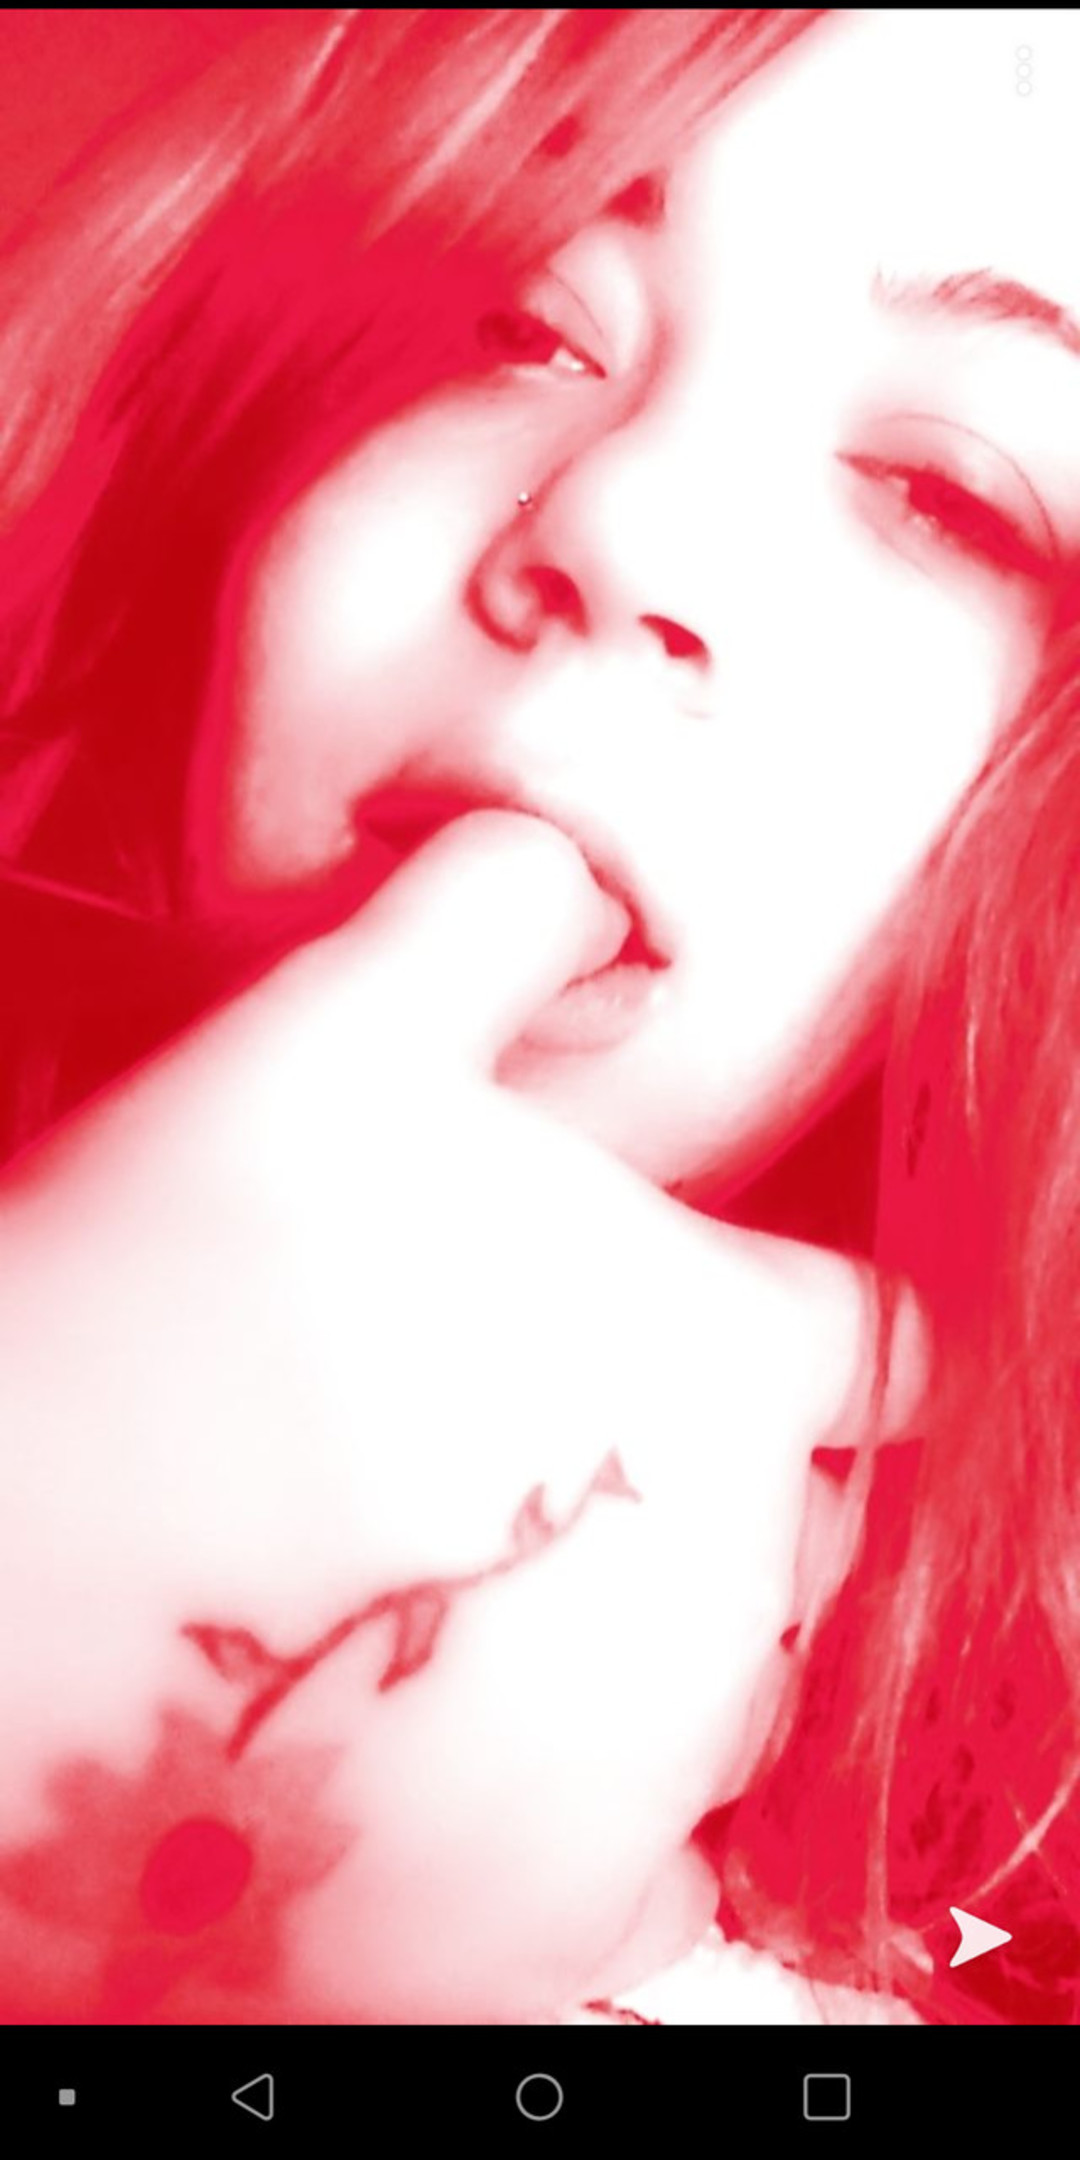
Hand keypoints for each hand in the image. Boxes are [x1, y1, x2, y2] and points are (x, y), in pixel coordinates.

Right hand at [0, 813, 904, 2020]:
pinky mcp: (552, 1926)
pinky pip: (663, 1874)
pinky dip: (601, 1814)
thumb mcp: (327, 1033)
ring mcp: (651, 1771)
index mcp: (728, 1356)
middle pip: (828, 1531)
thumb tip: (567, 877)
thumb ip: (490, 921)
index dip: (805, 1334)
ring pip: (744, 1699)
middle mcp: (740, 1576)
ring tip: (491, 1598)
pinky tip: (474, 1743)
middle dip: (734, 1488)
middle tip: (551, 1456)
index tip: (710, 1338)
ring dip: (664, 1649)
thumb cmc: (150, 1307)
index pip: (885, 1349)